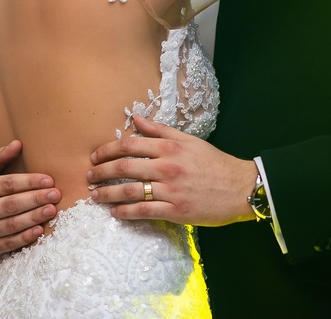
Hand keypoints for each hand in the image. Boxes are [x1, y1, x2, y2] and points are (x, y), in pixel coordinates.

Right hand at [0, 140, 60, 258]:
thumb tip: (18, 143)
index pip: (6, 184)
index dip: (29, 182)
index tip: (48, 180)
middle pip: (11, 204)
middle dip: (36, 199)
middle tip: (56, 194)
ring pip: (12, 224)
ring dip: (35, 217)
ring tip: (52, 210)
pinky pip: (10, 243)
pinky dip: (26, 237)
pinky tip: (40, 230)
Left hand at [87, 115, 258, 225]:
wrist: (241, 188)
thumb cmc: (215, 163)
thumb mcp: (189, 141)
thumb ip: (161, 130)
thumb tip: (138, 119)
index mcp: (169, 148)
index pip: (129, 145)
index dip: (107, 150)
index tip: (95, 156)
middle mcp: (167, 167)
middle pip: (124, 167)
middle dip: (101, 172)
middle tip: (89, 176)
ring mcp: (171, 190)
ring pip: (130, 191)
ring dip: (107, 193)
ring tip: (95, 196)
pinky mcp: (176, 211)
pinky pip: (144, 211)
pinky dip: (126, 212)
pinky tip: (115, 213)